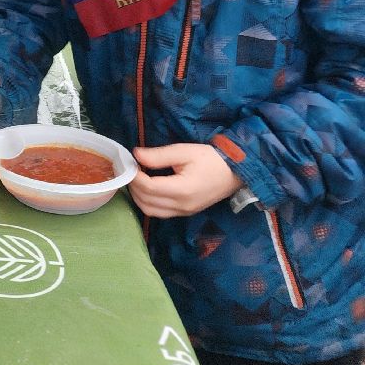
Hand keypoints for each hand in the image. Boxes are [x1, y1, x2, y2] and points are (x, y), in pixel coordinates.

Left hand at [128, 143, 242, 217]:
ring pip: (150, 211)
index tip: (130, 163)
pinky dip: (148, 202)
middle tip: (131, 170)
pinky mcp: (186, 213)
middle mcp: (182, 206)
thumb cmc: (210, 159)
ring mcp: (184, 212)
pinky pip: (160, 213)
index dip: (134, 176)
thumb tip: (135, 155)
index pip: (148, 187)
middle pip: (146, 201)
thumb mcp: (184, 151)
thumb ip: (158, 155)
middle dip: (133, 186)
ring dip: (139, 196)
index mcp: (182, 190)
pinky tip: (148, 187)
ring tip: (137, 178)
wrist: (235, 173)